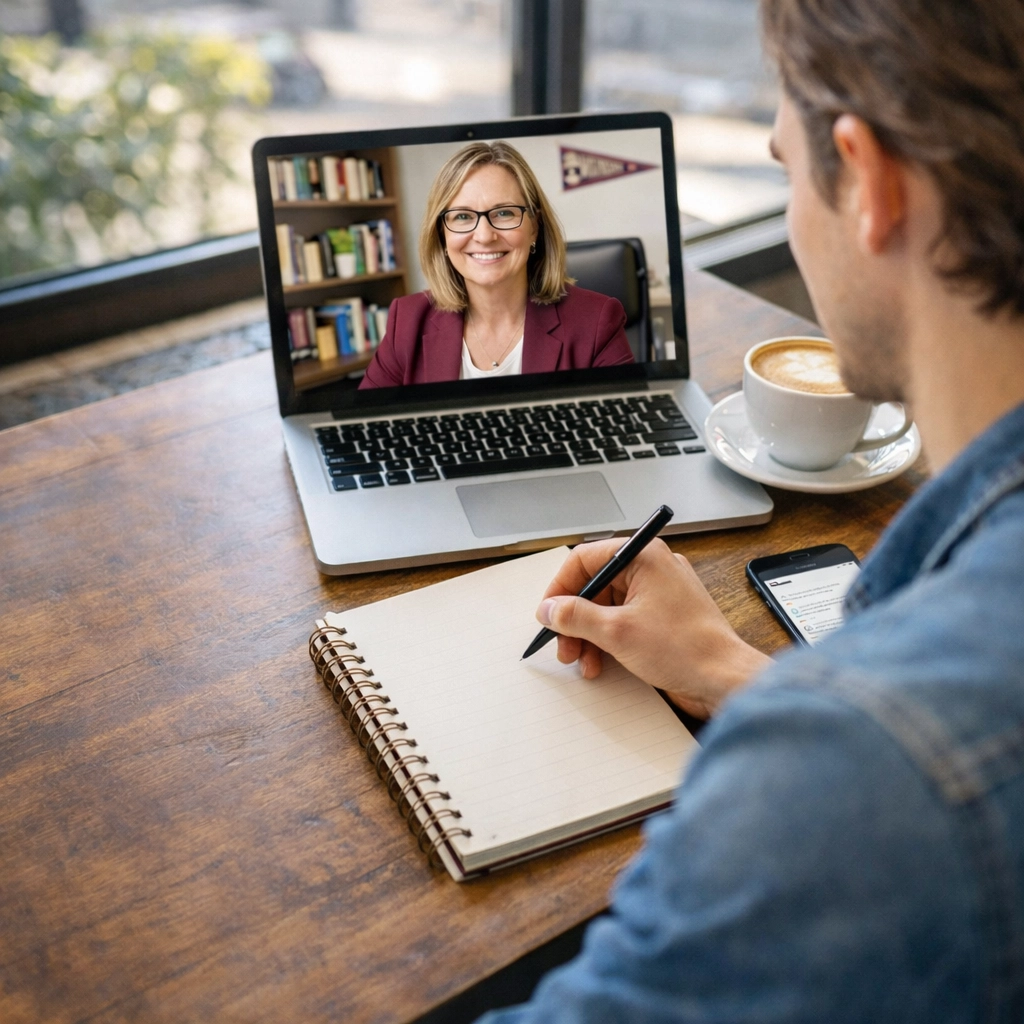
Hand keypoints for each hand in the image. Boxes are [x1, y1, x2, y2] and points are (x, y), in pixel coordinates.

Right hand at [536, 539, 771, 717]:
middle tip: (564, 645)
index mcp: (644, 557)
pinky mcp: (663, 618)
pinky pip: (624, 621)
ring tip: (582, 661)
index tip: (548, 613)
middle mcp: (652, 569)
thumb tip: (549, 609)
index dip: (561, 587)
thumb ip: (575, 616)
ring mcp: (659, 594)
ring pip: (607, 607)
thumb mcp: (616, 631)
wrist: (725, 680)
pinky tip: (600, 663)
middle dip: (575, 619)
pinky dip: (608, 640)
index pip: (586, 558)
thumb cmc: (687, 648)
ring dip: (589, 634)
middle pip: (595, 586)